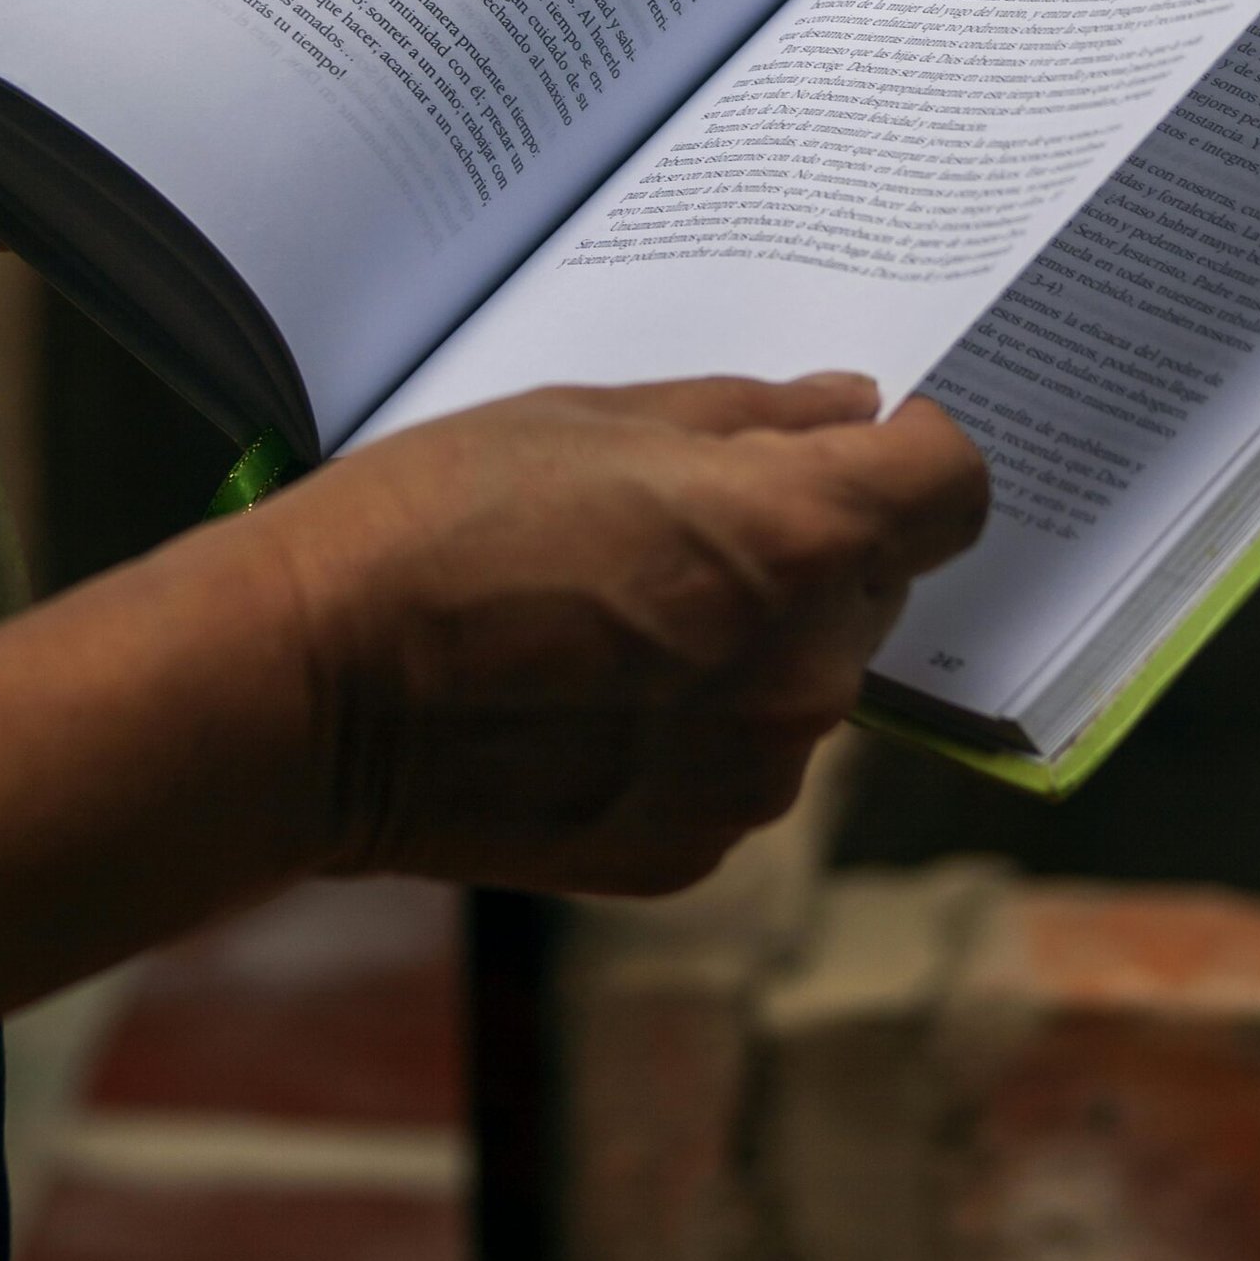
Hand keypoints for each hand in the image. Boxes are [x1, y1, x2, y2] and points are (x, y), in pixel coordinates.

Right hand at [257, 374, 987, 894]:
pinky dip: (696, 727)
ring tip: (614, 613)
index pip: (954, 485)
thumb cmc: (436, 523)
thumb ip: (748, 417)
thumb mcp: (593, 419)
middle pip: (874, 586)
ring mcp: (752, 777)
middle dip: (812, 547)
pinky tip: (588, 695)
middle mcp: (805, 673)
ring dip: (755, 641)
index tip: (855, 443)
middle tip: (680, 521)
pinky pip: (738, 763)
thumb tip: (848, 409)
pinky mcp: (690, 851)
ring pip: (807, 681)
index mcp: (796, 538)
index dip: (913, 453)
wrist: (306, 695)